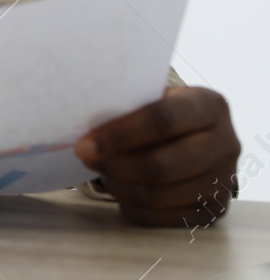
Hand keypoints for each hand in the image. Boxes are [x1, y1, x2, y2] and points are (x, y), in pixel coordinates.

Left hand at [75, 86, 239, 226]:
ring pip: (160, 195)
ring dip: (120, 187)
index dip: (120, 134)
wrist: (198, 136)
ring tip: (102, 173)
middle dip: (115, 165)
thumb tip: (87, 131)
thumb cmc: (163, 112)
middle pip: (162, 165)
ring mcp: (223, 181)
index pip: (164, 120)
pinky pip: (161, 216)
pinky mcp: (214, 210)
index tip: (85, 144)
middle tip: (86, 159)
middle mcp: (226, 144)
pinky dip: (131, 205)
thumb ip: (129, 107)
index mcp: (210, 105)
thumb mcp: (153, 97)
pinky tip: (120, 189)